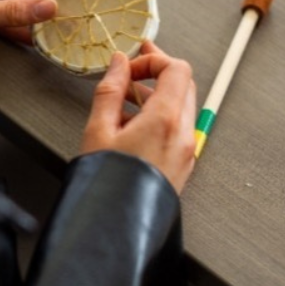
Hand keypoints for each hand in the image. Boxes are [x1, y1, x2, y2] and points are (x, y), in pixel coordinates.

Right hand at [81, 42, 196, 193]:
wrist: (118, 226)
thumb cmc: (108, 184)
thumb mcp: (98, 130)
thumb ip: (110, 90)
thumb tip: (119, 64)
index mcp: (165, 120)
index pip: (176, 68)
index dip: (153, 59)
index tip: (129, 66)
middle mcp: (183, 134)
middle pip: (184, 83)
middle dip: (158, 70)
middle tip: (133, 67)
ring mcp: (186, 149)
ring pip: (183, 104)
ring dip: (159, 92)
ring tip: (127, 97)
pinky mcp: (182, 162)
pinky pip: (179, 126)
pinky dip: (162, 113)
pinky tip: (135, 120)